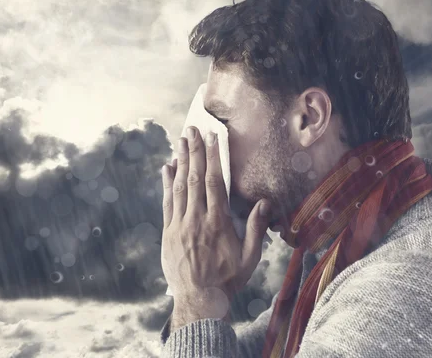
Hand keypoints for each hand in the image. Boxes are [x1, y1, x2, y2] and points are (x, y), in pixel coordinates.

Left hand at [160, 126, 271, 325]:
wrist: (198, 300)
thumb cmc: (227, 279)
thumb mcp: (249, 258)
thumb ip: (256, 229)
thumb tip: (263, 203)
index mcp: (217, 222)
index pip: (214, 182)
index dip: (213, 157)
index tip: (213, 138)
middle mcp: (196, 219)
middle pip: (194, 178)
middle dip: (194, 151)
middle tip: (193, 130)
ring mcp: (179, 224)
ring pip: (179, 186)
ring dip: (180, 161)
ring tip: (181, 141)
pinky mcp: (168, 231)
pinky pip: (167, 202)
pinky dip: (167, 183)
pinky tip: (167, 167)